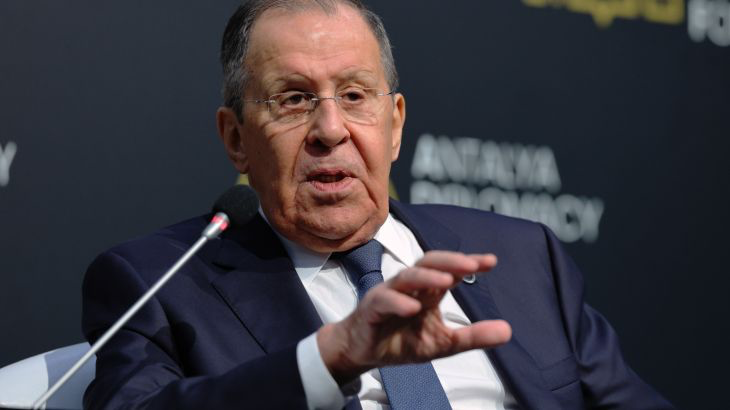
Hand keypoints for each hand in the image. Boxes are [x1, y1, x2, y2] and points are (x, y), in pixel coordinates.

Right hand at [317, 251, 511, 383]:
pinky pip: (384, 300)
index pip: (449, 269)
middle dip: (450, 261)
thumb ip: (473, 336)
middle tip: (472, 265)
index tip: (491, 261)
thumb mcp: (443, 343)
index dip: (468, 263)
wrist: (363, 352)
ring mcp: (388, 294)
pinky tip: (413, 308)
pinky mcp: (371, 308)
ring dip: (426, 276)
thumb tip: (508, 331)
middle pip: (428, 263)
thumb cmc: (400, 340)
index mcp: (427, 291)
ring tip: (446, 280)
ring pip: (407, 276)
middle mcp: (409, 286)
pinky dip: (398, 302)